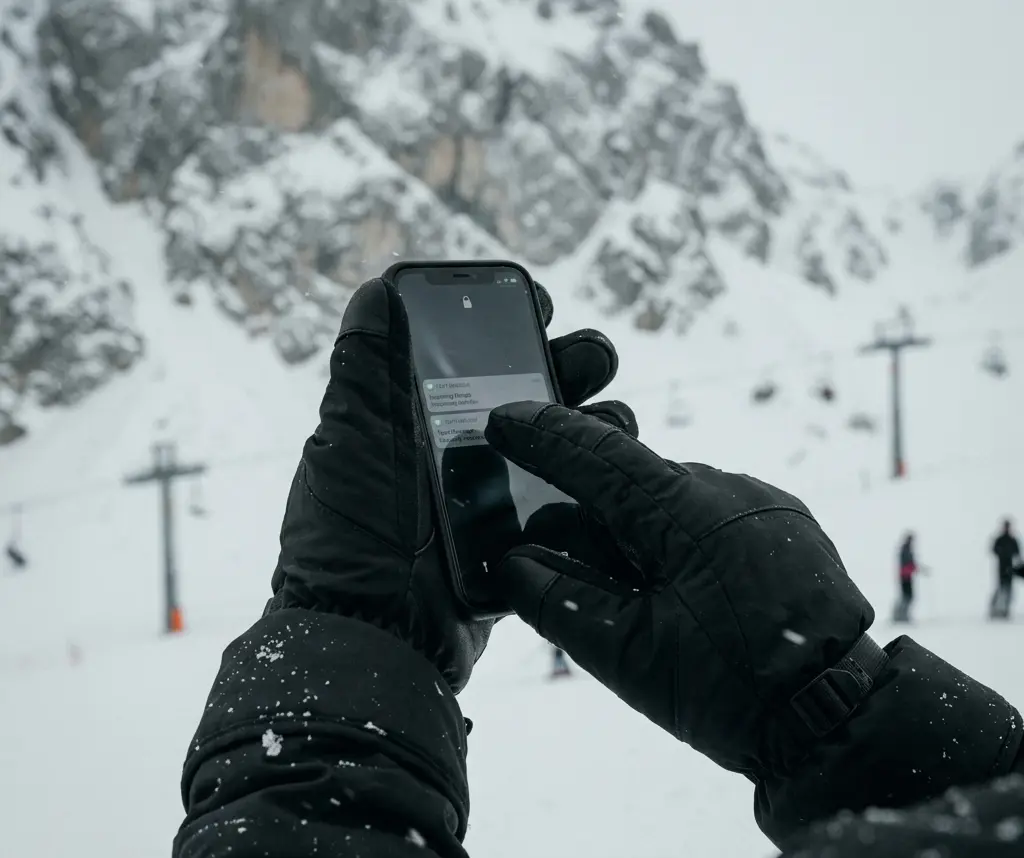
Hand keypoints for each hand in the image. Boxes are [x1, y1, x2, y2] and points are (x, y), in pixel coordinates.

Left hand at [266, 278, 626, 692]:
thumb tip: (380, 287)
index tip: (542, 305)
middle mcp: (460, 453)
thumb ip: (364, 365)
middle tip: (593, 360)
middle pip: (532, 393)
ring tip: (615, 422)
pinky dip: (600, 483)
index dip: (512, 323)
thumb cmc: (352, 532)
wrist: (372, 636)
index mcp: (420, 419)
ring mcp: (494, 500)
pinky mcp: (523, 544)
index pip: (474, 355)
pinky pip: (573, 504)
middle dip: (571, 365)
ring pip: (563, 446)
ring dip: (597, 424)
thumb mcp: (349, 438)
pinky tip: (621, 472)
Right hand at [485, 402, 881, 776]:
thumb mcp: (629, 658)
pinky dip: (670, 536)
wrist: (839, 719)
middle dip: (581, 498)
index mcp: (687, 513)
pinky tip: (662, 581)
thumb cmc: (734, 693)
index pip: (598, 457)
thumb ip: (560, 604)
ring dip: (628, 525)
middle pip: (631, 477)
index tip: (501, 418)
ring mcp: (761, 505)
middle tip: (539, 526)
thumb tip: (512, 563)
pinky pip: (706, 514)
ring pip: (669, 498)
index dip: (543, 437)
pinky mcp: (781, 526)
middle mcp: (727, 491)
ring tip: (607, 577)